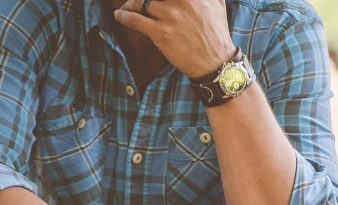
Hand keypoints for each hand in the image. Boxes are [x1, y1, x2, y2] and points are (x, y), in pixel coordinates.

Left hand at [114, 0, 236, 77]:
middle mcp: (183, 2)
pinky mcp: (162, 33)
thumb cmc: (217, 35)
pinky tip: (120, 15)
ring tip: (127, 7)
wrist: (216, 64)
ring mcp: (171, 17)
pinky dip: (124, 16)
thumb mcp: (218, 5)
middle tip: (137, 0)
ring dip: (130, 4)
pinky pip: (135, 20)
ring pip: (140, 2)